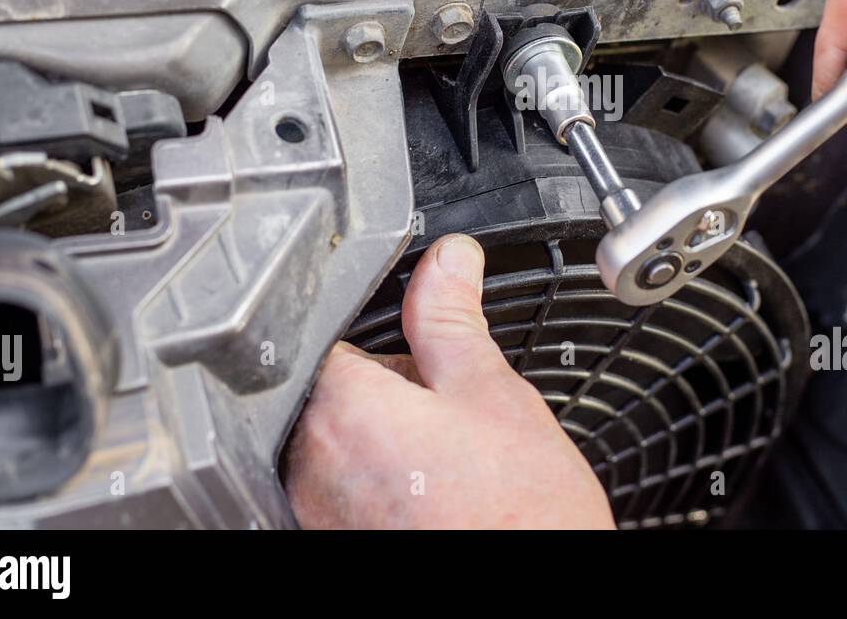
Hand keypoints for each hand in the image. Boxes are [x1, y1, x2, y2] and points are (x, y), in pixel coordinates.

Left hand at [283, 233, 615, 528]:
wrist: (534, 599)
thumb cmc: (518, 514)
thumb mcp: (491, 391)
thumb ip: (451, 317)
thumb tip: (447, 261)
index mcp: (341, 408)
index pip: (338, 338)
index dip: (394, 341)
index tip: (431, 357)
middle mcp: (311, 466)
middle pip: (338, 393)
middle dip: (394, 392)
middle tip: (458, 416)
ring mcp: (319, 513)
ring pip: (346, 446)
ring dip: (391, 441)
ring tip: (454, 463)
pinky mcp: (336, 541)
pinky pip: (351, 494)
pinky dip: (388, 487)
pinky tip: (439, 498)